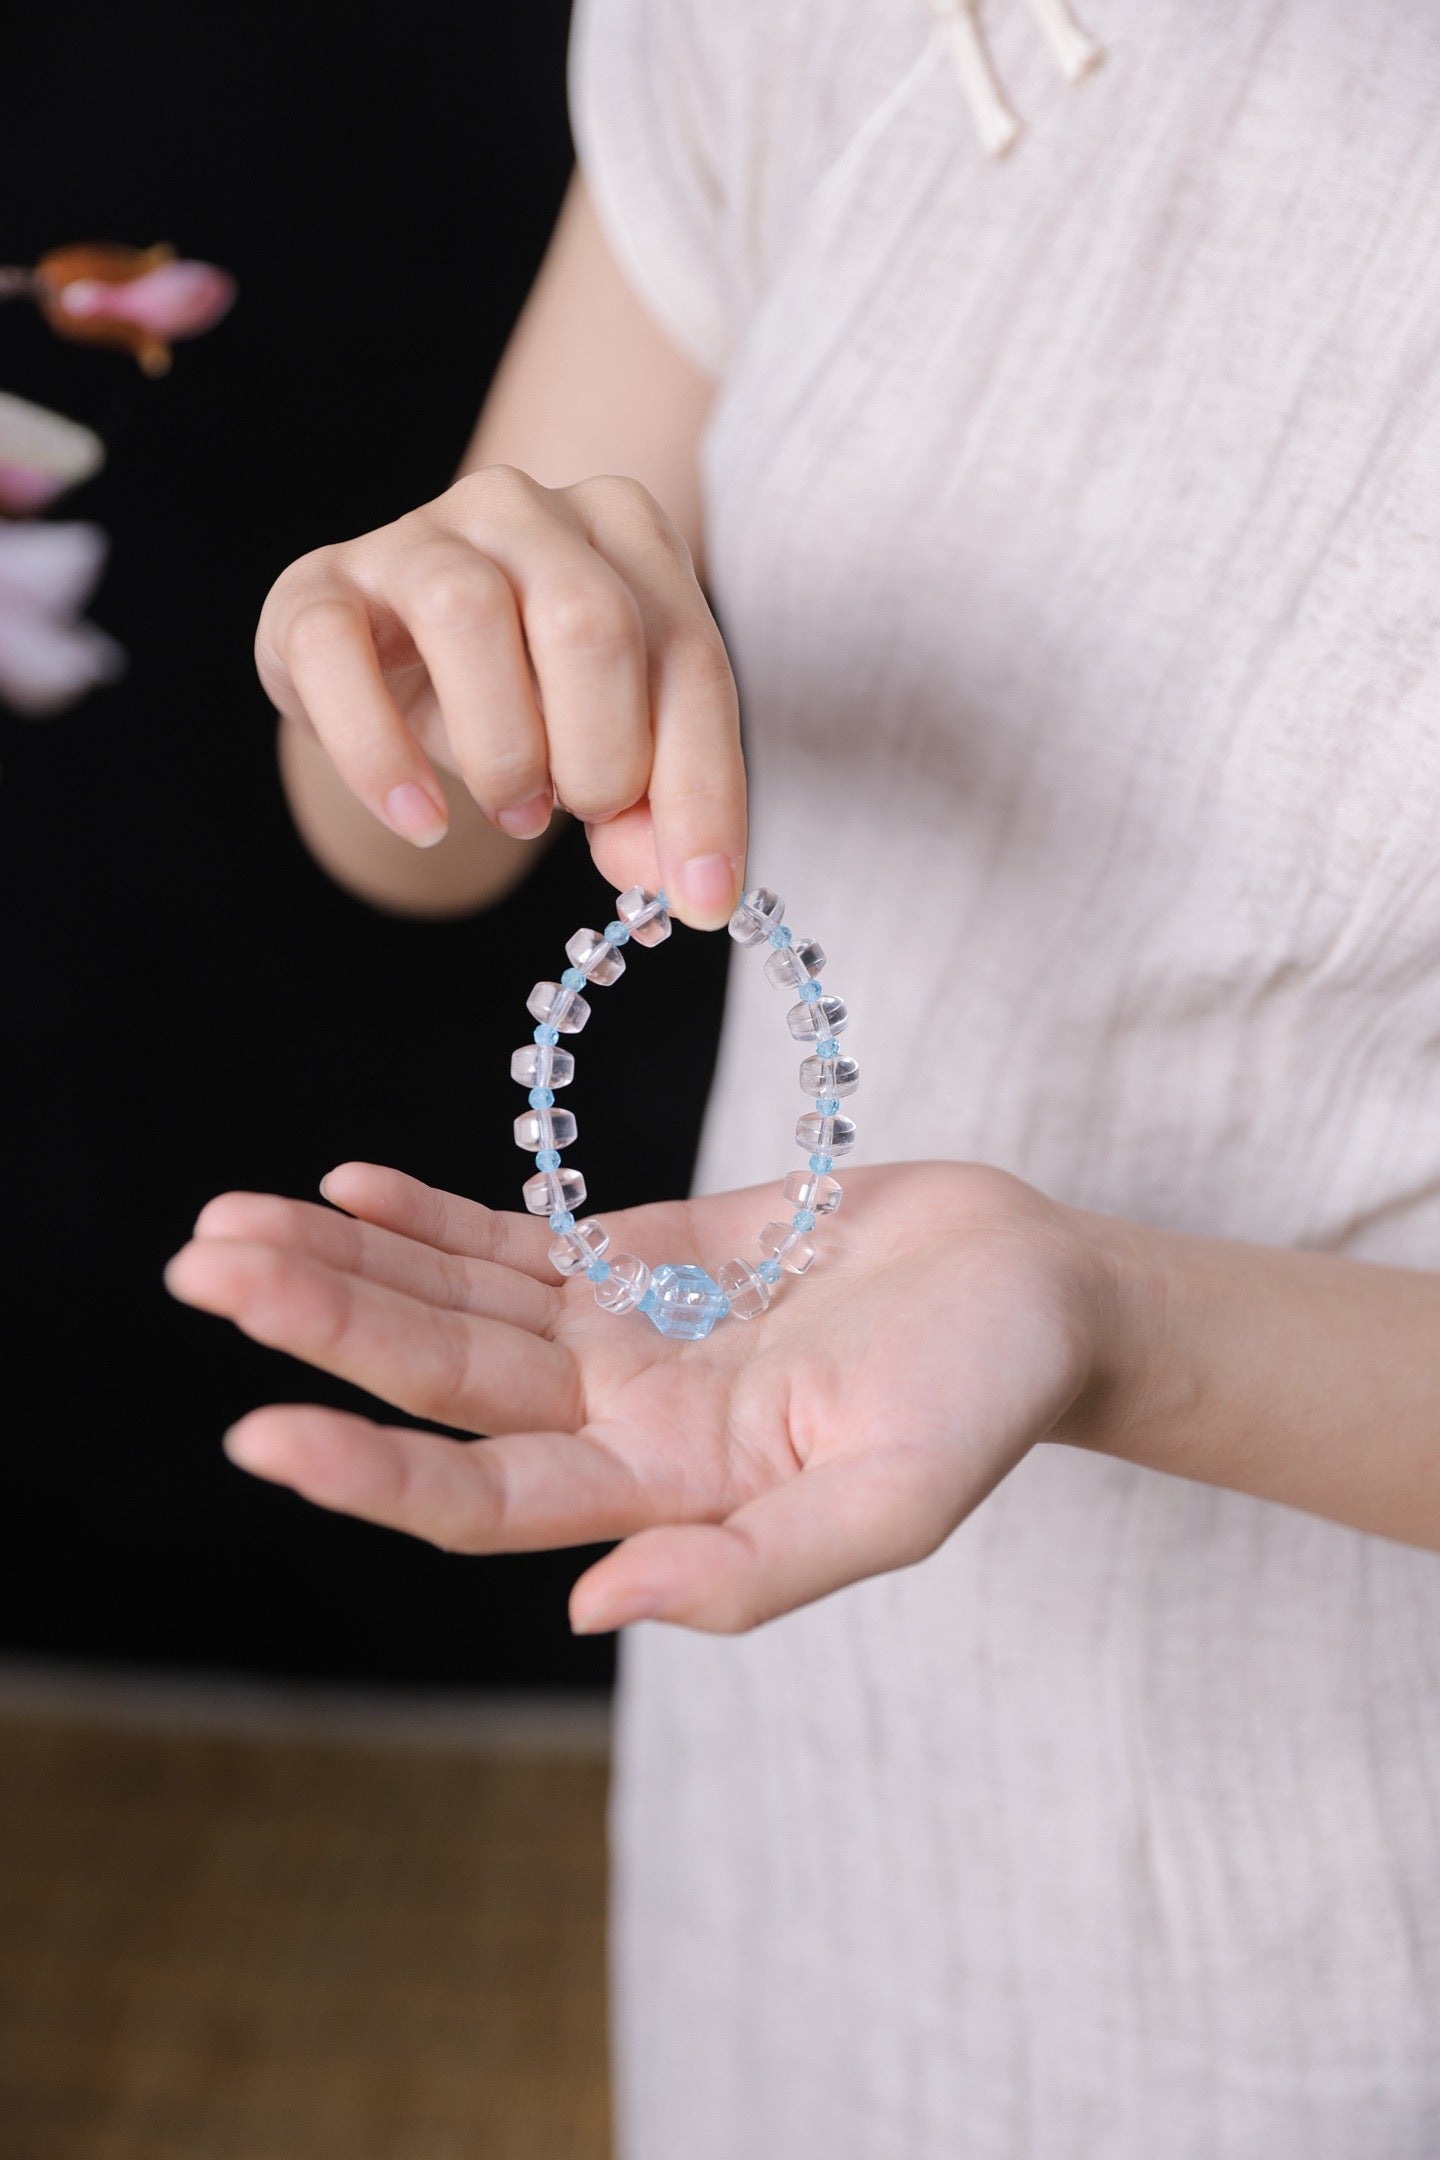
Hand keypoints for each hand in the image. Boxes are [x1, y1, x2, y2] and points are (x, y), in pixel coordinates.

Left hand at [165, 1160, 1111, 1632]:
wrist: (1037, 1289)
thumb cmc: (987, 1397)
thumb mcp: (896, 1499)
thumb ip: (753, 1568)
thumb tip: (593, 1610)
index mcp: (666, 1492)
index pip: (484, 1495)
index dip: (372, 1469)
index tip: (258, 1428)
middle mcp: (619, 1419)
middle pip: (440, 1377)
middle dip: (321, 1325)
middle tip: (200, 1269)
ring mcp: (623, 1334)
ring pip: (456, 1300)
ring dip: (345, 1263)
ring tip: (229, 1224)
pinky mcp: (645, 1256)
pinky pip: (515, 1238)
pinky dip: (429, 1215)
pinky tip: (345, 1186)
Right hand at [256, 467, 745, 925]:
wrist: (390, 665)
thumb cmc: (524, 696)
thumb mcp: (605, 744)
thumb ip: (651, 805)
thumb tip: (684, 886)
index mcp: (623, 527)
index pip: (689, 657)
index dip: (703, 790)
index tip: (703, 898)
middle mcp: (523, 508)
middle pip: (588, 621)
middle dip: (602, 754)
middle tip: (583, 815)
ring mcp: (413, 536)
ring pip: (466, 614)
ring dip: (504, 749)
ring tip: (518, 812)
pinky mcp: (316, 586)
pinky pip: (336, 654)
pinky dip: (380, 756)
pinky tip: (420, 819)